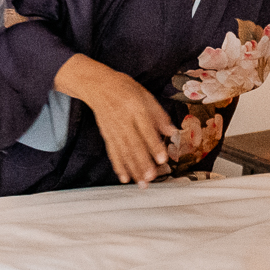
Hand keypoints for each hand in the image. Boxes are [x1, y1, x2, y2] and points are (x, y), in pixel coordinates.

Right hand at [54, 54, 179, 185]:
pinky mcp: (107, 135)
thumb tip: (172, 132)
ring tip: (142, 183)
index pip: (146, 130)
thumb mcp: (145, 95)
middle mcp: (123, 120)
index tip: (162, 159)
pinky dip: (118, 166)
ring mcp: (113, 130)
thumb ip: (159, 115)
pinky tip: (125, 178)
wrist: (97, 85)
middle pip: (133, 144)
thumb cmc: (125, 89)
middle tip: (152, 177)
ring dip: (133, 169)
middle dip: (143, 163)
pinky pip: (112, 153)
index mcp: (135, 108)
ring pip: (123, 152)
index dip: (154, 146)